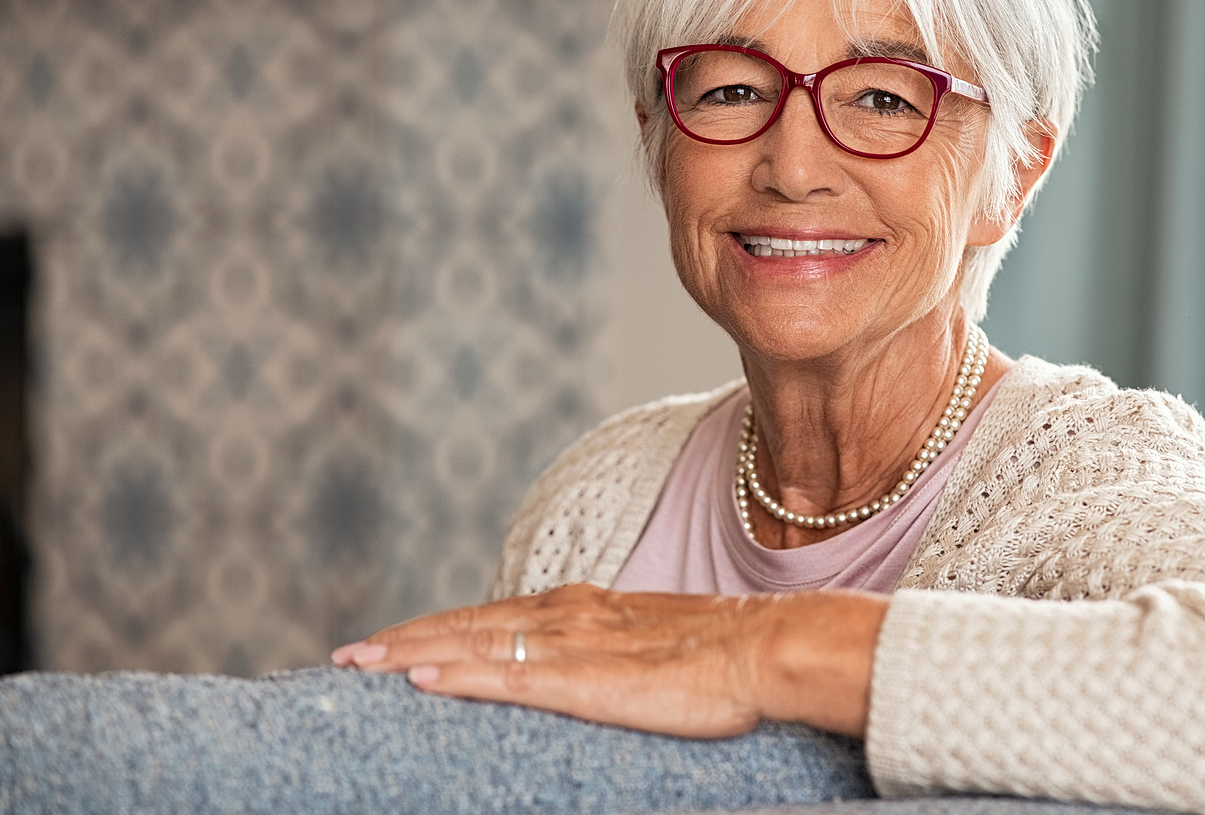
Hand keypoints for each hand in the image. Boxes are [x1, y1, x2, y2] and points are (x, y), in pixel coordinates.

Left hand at [330, 583, 888, 737]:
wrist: (770, 647)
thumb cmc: (726, 654)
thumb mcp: (653, 646)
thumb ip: (612, 653)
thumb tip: (593, 673)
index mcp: (585, 607)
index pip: (493, 616)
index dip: (438, 629)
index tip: (390, 646)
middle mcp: (569, 615)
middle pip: (468, 624)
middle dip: (404, 640)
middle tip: (346, 659)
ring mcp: (575, 644)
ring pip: (475, 642)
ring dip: (413, 653)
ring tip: (361, 668)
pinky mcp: (589, 679)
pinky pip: (510, 677)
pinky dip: (460, 676)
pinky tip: (423, 684)